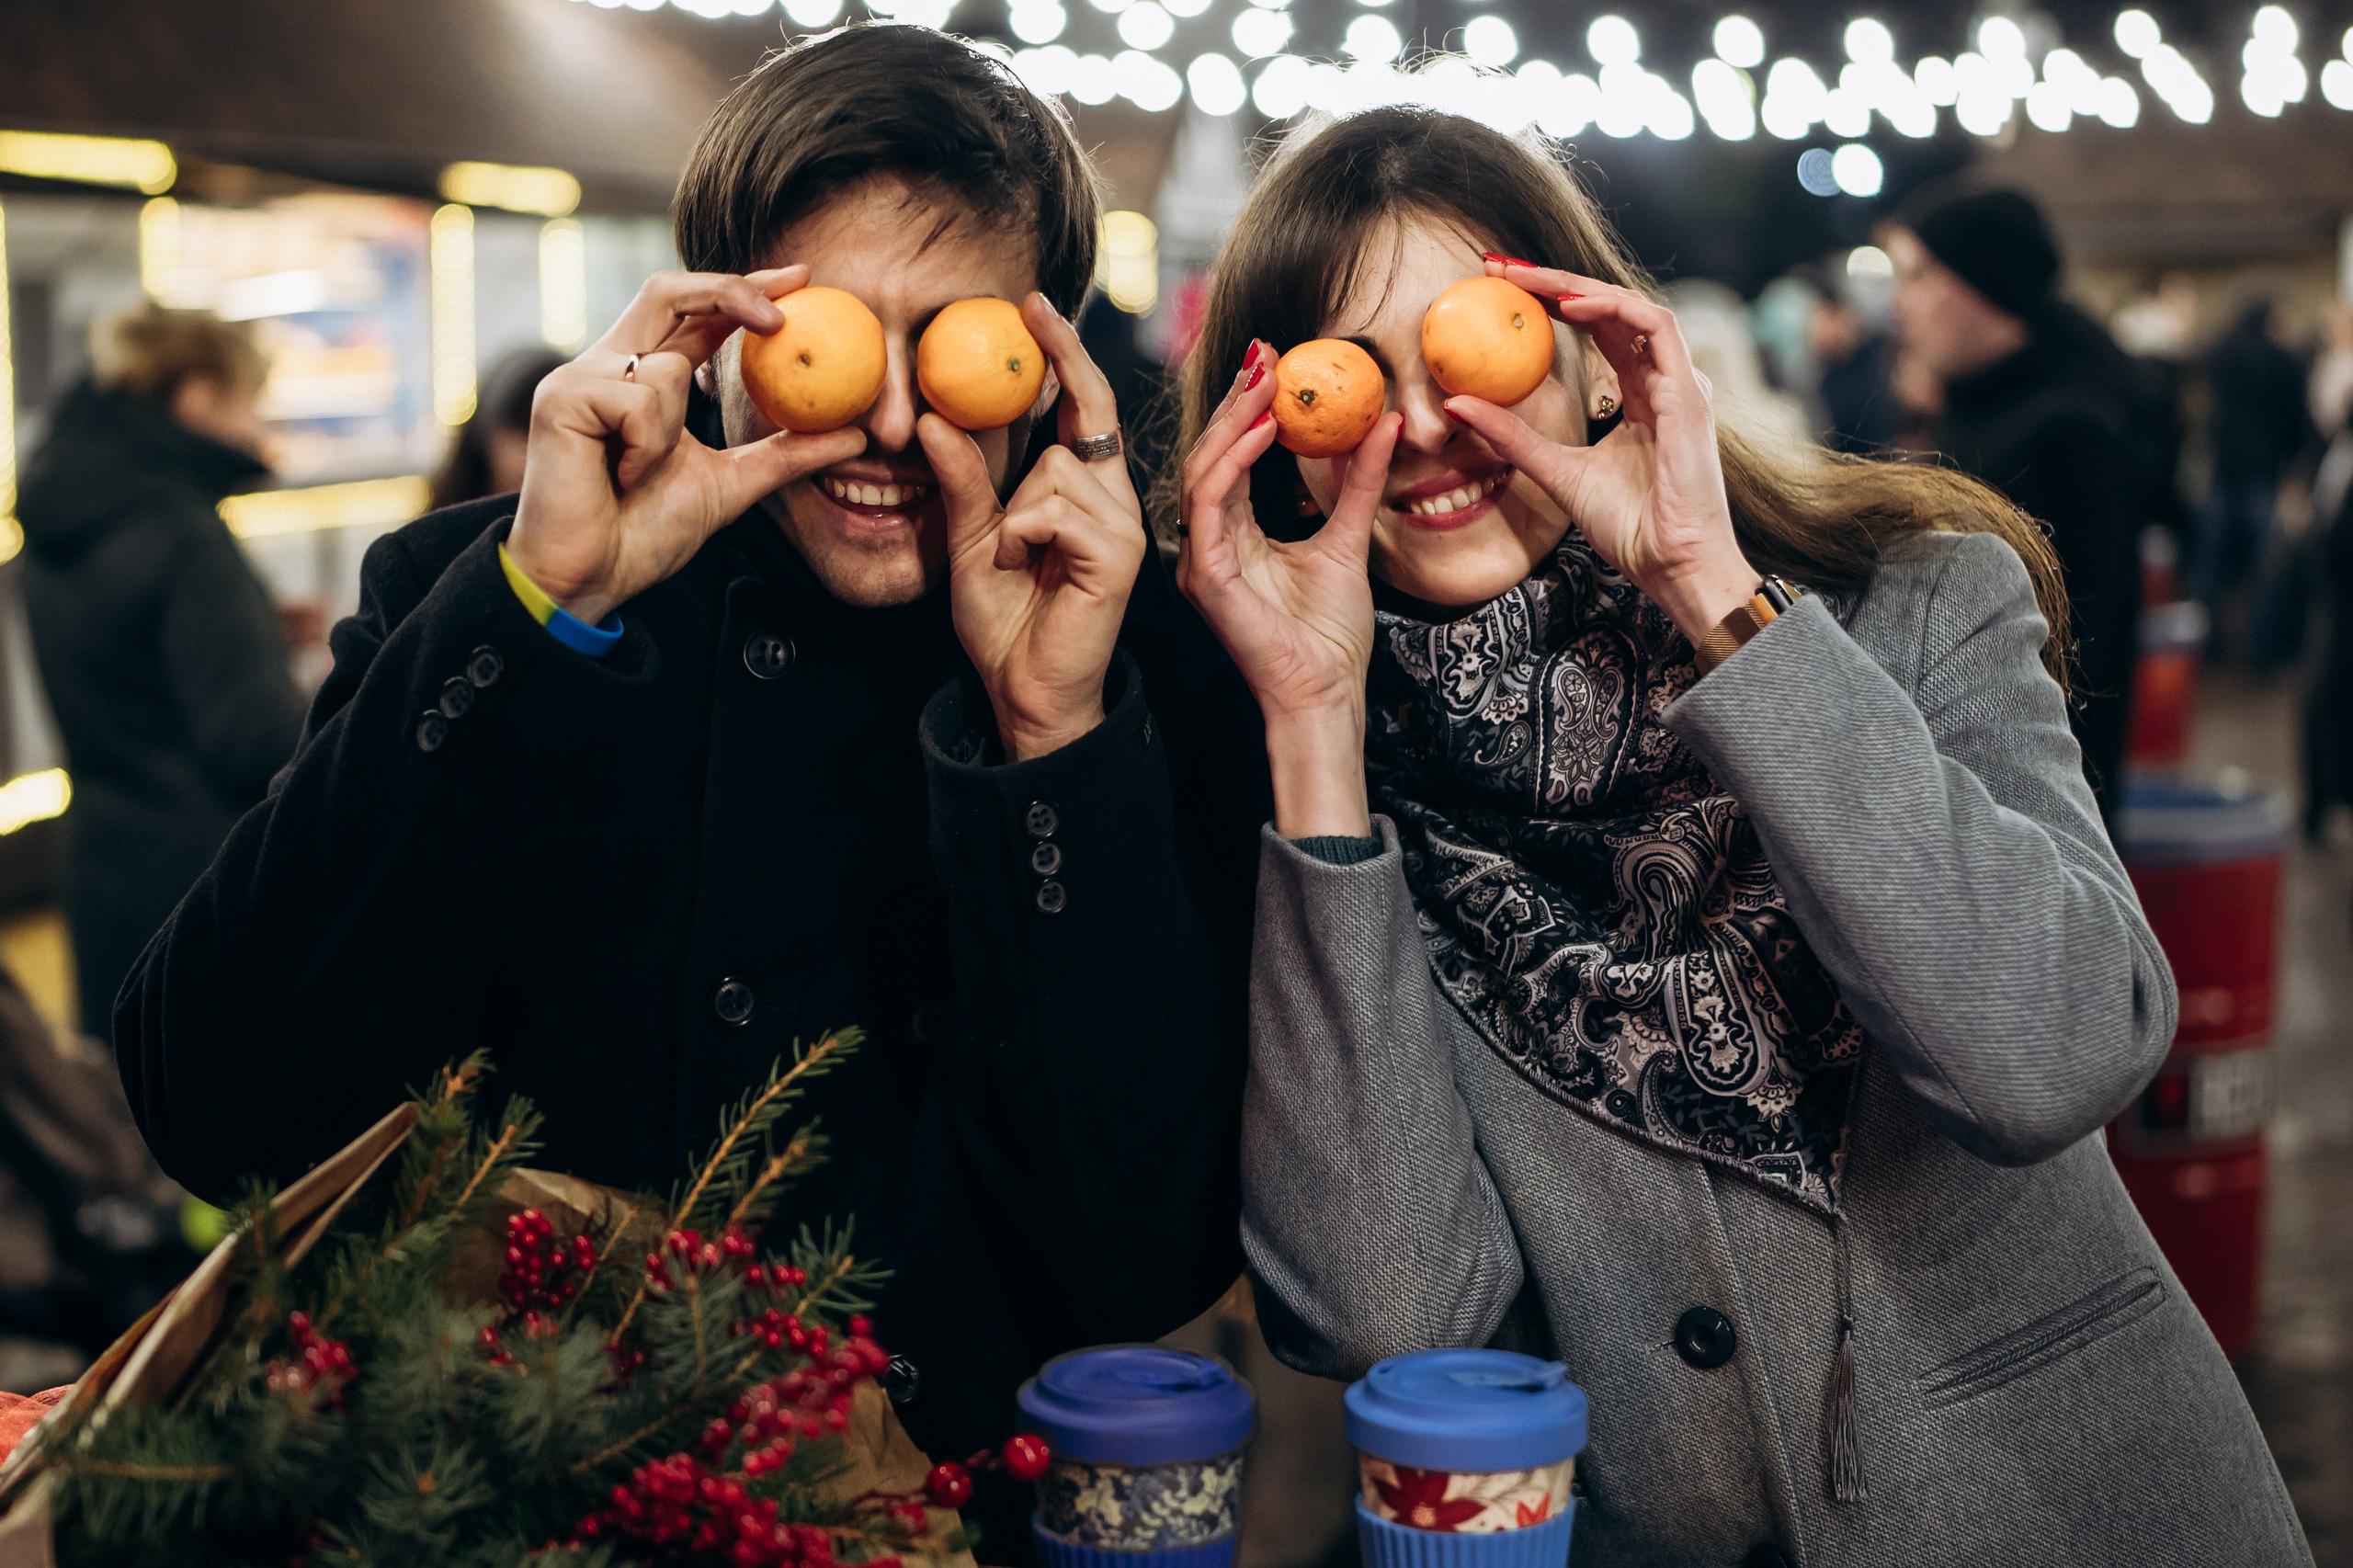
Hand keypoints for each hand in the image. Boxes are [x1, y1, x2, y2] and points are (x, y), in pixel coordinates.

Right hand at [509, 268, 867, 625]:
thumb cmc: (643, 534)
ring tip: (644, 475)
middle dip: (729, 290)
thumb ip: (784, 455)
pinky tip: (621, 479)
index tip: (801, 280)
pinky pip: (640, 402)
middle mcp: (608, 365)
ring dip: (675, 429)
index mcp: (643, 377)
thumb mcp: (731, 486)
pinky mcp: (561, 399)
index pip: (697, 311)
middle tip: (782, 314)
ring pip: (666, 366)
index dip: (746, 287)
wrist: (588, 580)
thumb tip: (855, 436)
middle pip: (668, 289)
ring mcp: (579, 377)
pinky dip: (647, 446)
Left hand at [919, 295, 1148, 761]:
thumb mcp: (973, 538)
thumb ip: (963, 478)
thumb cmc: (1007, 619)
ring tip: (1015, 557)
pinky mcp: (1119, 556)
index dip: (1064, 352)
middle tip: (1027, 329)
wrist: (1025, 691)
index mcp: (1083, 491)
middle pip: (1072, 429)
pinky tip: (1027, 566)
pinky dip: (1025, 534)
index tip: (1033, 304)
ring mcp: (1122, 527)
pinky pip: (1057, 510)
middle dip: (1044, 407)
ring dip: (1016, 512)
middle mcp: (1113, 500)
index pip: (1083, 405)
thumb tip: (932, 418)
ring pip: (1056, 470)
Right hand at [1174, 342, 1401, 837]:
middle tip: (1266, 355)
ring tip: (1265, 381)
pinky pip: (1211, 506)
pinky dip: (1233, 464)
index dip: (1249, 410)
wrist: (1327, 694)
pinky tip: (1262, 433)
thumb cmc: (1330, 636)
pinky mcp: (1206, 578)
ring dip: (1233, 422)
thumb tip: (1386, 426)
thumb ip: (1357, 484)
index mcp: (1235, 537)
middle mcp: (1209, 545)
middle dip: (1236, 402)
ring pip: (1204, 472)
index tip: (1276, 364)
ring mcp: (1201, 562)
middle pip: (1212, 456)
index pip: (1232, 459)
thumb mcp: (1348, 540)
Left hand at [1443, 262, 1758, 644]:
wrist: (1671, 563)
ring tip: (1525, 278)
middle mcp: (1662, 380)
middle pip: (1609, 309)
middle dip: (1554, 281)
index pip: (1597, 329)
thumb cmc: (1627, 526)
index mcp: (1640, 394)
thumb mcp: (1554, 471)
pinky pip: (1655, 328)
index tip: (1500, 289)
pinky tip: (1570, 305)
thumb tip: (1455, 404)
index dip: (1552, 302)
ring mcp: (1679, 383)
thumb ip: (1512, 436)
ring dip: (1578, 286)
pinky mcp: (1687, 393)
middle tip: (1499, 267)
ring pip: (1630, 307)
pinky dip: (1614, 310)